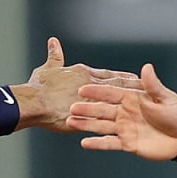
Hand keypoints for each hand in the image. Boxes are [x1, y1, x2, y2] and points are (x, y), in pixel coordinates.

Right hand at [13, 37, 138, 132]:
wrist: (30, 105)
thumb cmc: (39, 87)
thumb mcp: (49, 69)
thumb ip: (55, 57)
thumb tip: (53, 41)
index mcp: (87, 77)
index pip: (111, 77)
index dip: (123, 77)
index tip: (137, 78)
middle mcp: (92, 92)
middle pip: (117, 92)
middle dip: (131, 94)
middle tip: (146, 97)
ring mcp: (92, 110)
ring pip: (113, 112)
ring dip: (125, 113)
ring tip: (137, 118)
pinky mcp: (87, 125)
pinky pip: (102, 133)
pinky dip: (110, 136)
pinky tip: (121, 136)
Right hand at [67, 63, 176, 160]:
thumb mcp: (166, 98)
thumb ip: (153, 85)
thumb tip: (146, 66)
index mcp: (132, 98)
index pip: (111, 92)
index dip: (97, 91)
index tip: (82, 89)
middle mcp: (124, 112)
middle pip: (102, 109)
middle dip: (86, 108)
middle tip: (71, 107)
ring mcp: (124, 128)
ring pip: (101, 126)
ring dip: (86, 124)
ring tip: (71, 122)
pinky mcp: (127, 143)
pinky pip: (109, 143)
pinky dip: (97, 144)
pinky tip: (85, 142)